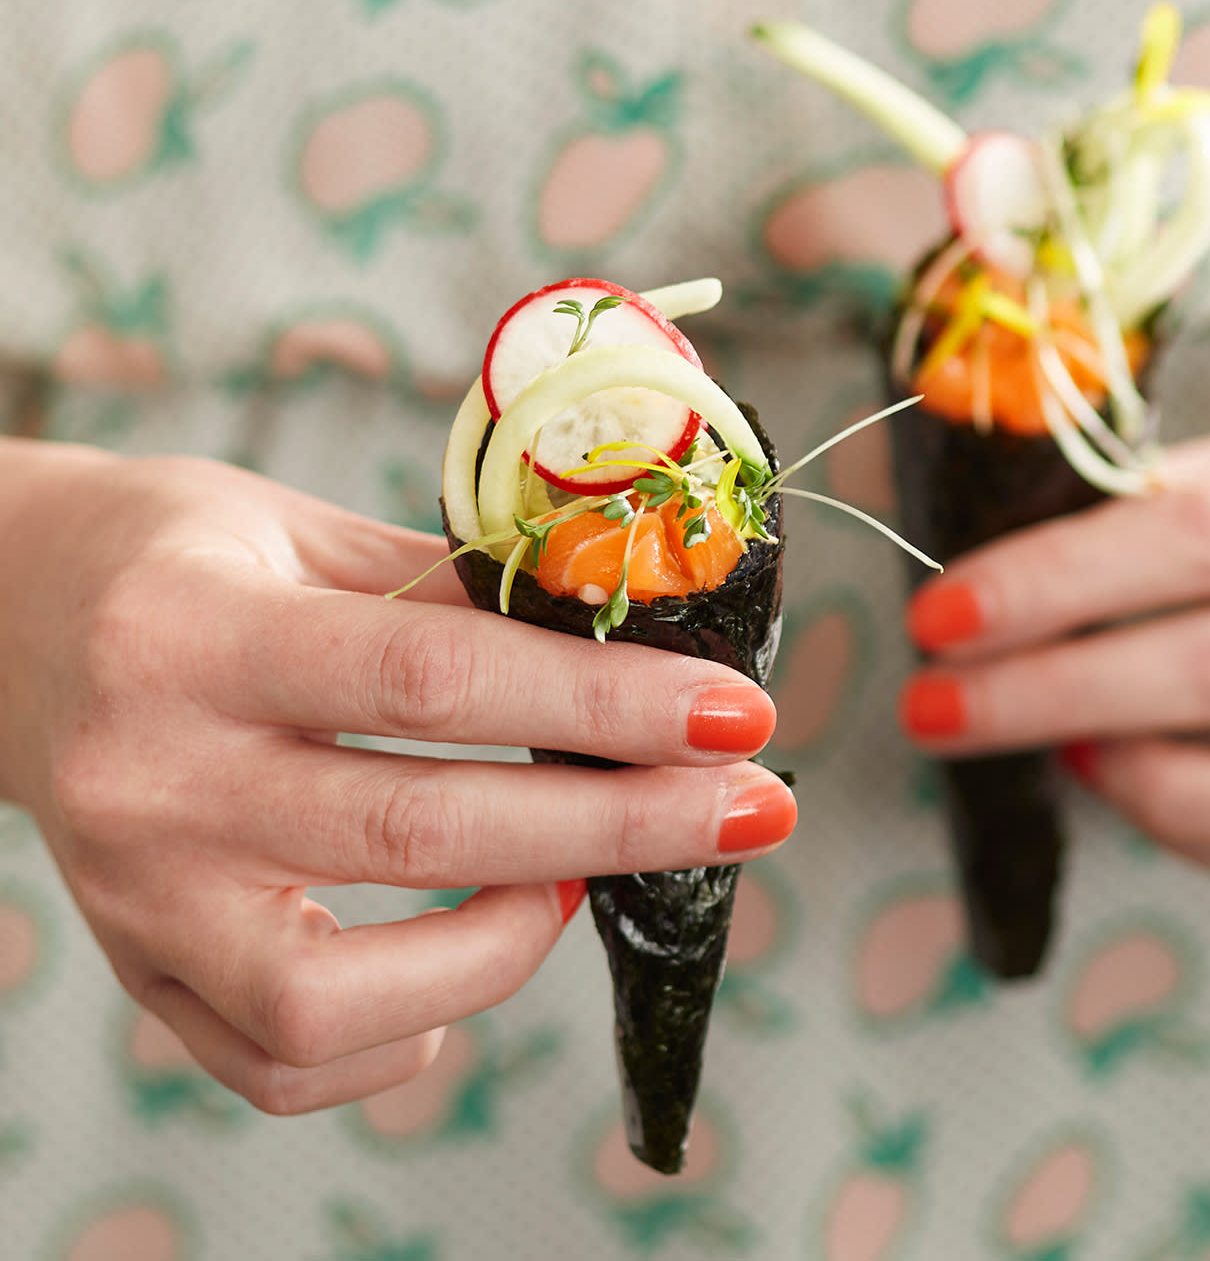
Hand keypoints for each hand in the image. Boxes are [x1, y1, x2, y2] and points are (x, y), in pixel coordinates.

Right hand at [0, 442, 791, 1111]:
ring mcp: (137, 899)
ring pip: (339, 994)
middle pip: (423, 832)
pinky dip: (406, 1037)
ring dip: (509, 944)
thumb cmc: (180, 557)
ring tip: (583, 877)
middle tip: (753, 805)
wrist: (7, 622)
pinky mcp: (142, 971)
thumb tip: (629, 647)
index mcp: (193, 632)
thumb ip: (452, 595)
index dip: (603, 703)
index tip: (735, 712)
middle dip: (622, 824)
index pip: (435, 680)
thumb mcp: (304, 529)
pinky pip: (282, 1064)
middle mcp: (150, 779)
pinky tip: (468, 972)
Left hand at [899, 342, 1209, 891]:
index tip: (938, 619)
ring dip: (1141, 784)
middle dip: (1051, 697)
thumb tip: (968, 552)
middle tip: (935, 709)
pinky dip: (1204, 832)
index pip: (1204, 539)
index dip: (1057, 587)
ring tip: (1053, 746)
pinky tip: (1128, 781)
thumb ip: (1141, 495)